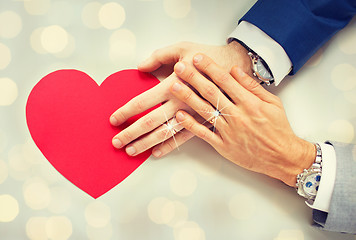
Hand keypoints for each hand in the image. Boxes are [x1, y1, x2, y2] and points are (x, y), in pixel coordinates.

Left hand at [110, 41, 251, 156]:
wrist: (237, 68)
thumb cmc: (209, 56)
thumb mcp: (183, 48)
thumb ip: (159, 56)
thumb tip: (140, 67)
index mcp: (173, 84)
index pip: (143, 102)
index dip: (126, 112)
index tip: (114, 120)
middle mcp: (181, 103)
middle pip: (150, 122)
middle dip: (131, 133)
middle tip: (116, 142)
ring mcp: (192, 115)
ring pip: (165, 133)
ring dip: (146, 143)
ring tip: (131, 151)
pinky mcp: (203, 122)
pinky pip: (184, 138)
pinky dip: (169, 146)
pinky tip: (156, 153)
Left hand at [170, 53, 315, 186]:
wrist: (282, 157)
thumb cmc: (278, 129)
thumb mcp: (272, 103)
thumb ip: (252, 86)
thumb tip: (234, 70)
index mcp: (250, 103)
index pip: (225, 80)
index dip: (210, 67)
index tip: (198, 58)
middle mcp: (237, 115)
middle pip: (211, 93)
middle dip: (194, 77)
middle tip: (180, 66)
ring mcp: (229, 131)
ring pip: (204, 111)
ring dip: (188, 97)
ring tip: (174, 86)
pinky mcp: (224, 146)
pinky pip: (204, 134)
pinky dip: (191, 125)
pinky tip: (179, 116)